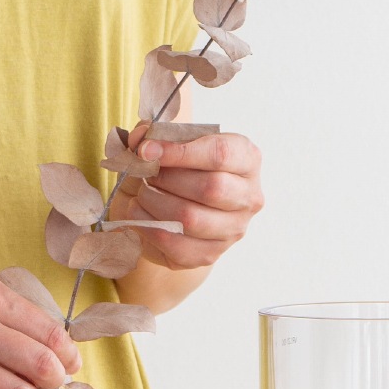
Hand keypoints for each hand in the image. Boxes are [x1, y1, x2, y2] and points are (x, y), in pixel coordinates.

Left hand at [111, 131, 263, 269]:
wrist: (179, 204)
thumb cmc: (180, 166)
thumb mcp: (173, 142)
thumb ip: (155, 134)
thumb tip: (138, 139)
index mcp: (247, 160)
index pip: (220, 154)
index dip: (180, 151)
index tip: (147, 150)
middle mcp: (249, 198)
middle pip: (211, 189)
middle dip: (168, 179)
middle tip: (145, 173)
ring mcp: (233, 230)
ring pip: (192, 219)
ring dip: (155, 203)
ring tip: (141, 194)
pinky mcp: (210, 254)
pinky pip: (177, 247)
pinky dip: (149, 229)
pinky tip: (140, 215)